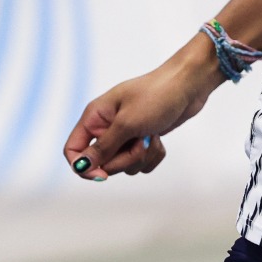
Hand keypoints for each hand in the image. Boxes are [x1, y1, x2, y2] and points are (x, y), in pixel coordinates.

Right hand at [62, 50, 220, 180]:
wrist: (188, 85)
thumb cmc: (156, 95)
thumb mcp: (127, 123)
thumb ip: (103, 148)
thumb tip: (81, 167)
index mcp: (95, 117)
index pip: (73, 150)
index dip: (84, 167)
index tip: (103, 176)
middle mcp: (106, 127)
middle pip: (102, 163)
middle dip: (124, 159)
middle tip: (140, 142)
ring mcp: (125, 134)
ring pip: (124, 165)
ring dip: (141, 156)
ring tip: (151, 135)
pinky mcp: (142, 139)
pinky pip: (141, 162)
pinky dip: (152, 155)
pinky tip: (158, 138)